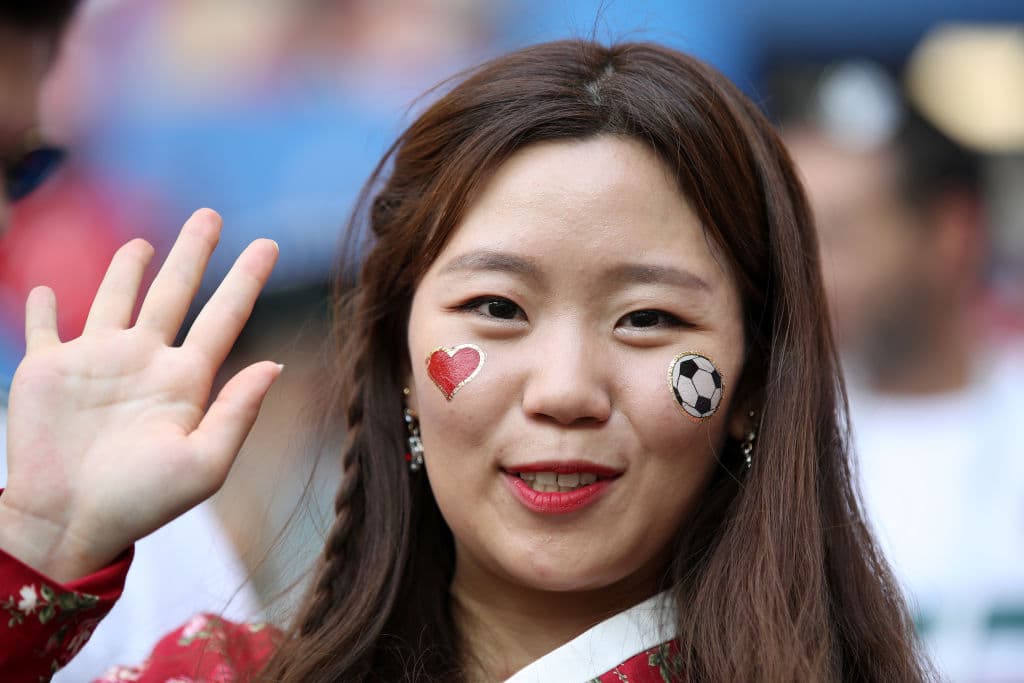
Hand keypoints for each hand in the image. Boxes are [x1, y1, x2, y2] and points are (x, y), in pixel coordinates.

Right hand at [0, 209, 280, 582]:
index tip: (267, 244)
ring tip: (143, 242)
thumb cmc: (141, 502)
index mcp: (185, 381)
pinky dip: (43, 305)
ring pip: (116, 297)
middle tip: (209, 215)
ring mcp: (96, 362)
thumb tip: (276, 364)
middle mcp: (145, 362)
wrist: (69, 524)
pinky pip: (45, 327)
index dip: (245, 280)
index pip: (223, 317)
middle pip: (175, 292)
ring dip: (127, 268)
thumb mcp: (203, 463)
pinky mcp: (48, 370)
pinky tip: (47, 288)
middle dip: (192, 252)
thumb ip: (238, 412)